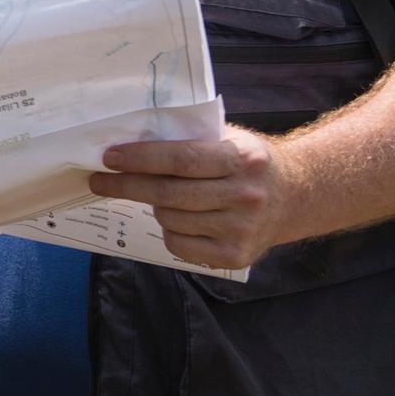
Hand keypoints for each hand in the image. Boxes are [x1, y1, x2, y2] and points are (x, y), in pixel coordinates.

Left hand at [89, 127, 288, 269]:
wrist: (294, 197)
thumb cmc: (249, 163)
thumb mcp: (230, 139)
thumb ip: (192, 140)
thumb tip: (132, 141)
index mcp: (243, 159)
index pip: (181, 159)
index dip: (141, 158)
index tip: (110, 157)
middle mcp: (245, 196)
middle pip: (169, 193)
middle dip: (127, 185)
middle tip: (100, 180)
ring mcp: (241, 230)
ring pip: (171, 220)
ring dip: (154, 207)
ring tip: (157, 196)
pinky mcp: (235, 256)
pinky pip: (180, 245)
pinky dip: (169, 231)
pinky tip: (176, 218)